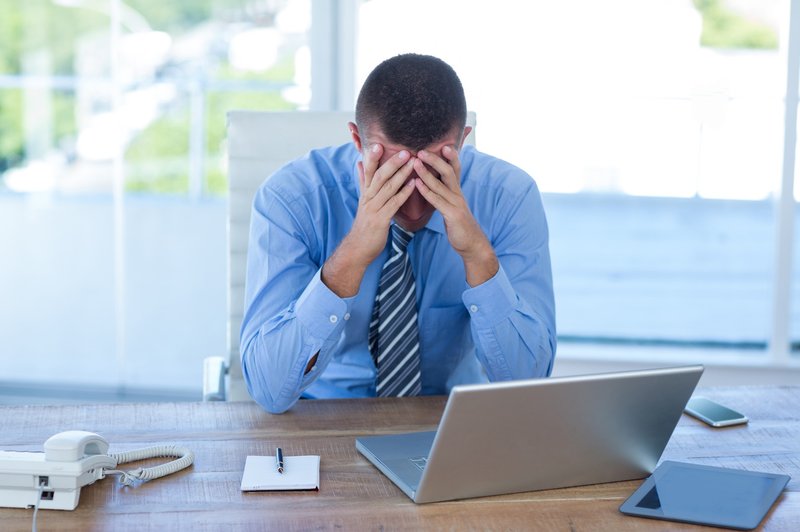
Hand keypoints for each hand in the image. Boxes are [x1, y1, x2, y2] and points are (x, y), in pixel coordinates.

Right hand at [349, 144, 416, 264]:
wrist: (359, 247)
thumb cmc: (364, 223)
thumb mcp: (362, 200)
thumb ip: (363, 181)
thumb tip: (360, 163)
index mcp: (365, 192)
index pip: (368, 171)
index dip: (372, 157)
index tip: (378, 144)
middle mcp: (368, 198)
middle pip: (379, 176)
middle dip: (392, 162)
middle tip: (405, 150)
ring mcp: (374, 208)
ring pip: (388, 187)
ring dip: (402, 174)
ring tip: (413, 163)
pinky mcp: (381, 219)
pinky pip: (394, 203)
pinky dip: (404, 192)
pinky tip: (414, 184)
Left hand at [414, 146, 498, 285]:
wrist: (472, 245)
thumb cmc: (459, 226)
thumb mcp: (453, 207)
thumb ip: (445, 195)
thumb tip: (433, 184)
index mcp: (457, 191)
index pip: (455, 169)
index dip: (450, 156)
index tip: (442, 143)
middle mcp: (458, 194)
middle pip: (449, 171)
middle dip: (435, 159)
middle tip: (421, 150)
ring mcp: (456, 204)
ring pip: (442, 184)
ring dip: (427, 172)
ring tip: (415, 162)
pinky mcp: (453, 215)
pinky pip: (438, 201)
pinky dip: (427, 191)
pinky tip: (417, 184)